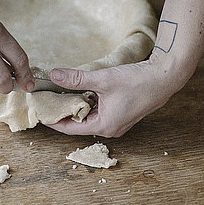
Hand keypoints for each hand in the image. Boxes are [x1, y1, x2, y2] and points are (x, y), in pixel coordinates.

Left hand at [46, 55, 181, 136]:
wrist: (165, 77)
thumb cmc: (137, 81)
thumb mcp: (103, 79)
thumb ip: (76, 78)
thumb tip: (54, 75)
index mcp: (104, 126)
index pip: (69, 129)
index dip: (52, 120)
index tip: (39, 112)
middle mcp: (110, 128)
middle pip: (78, 123)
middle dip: (62, 111)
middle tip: (46, 99)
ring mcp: (117, 121)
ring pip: (89, 116)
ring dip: (76, 105)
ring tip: (59, 93)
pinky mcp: (122, 112)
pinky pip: (99, 111)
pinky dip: (88, 102)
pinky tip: (82, 89)